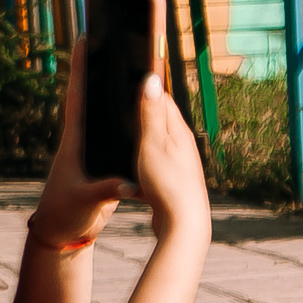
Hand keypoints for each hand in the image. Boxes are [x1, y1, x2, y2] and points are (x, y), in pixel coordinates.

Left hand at [30, 37, 124, 250]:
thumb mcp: (84, 200)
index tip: (85, 37)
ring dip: (122, 88)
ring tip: (139, 60)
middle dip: (106, 66)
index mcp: (75, 140)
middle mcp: (85, 137)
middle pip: (96, 95)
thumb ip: (105, 190)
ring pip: (110, 111)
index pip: (77, 96)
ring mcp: (96, 147)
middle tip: (118, 36)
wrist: (63, 232)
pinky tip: (150, 104)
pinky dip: (133, 116)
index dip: (80, 68)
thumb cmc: (65, 213)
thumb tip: (127, 185)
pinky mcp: (107, 159)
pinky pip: (121, 131)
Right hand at [130, 77, 208, 241]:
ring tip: (122, 136)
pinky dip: (143, 162)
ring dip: (141, 139)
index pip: (163, 99)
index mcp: (178, 131)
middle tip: (120, 105)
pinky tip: (130, 169)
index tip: (128, 79)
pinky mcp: (172, 183)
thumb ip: (151, 114)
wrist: (182, 224)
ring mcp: (179, 164)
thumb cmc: (167, 182)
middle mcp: (182, 146)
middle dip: (142, 112)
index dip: (146, 88)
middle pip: (161, 121)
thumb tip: (152, 78)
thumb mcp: (153, 144)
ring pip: (156, 145)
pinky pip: (154, 166)